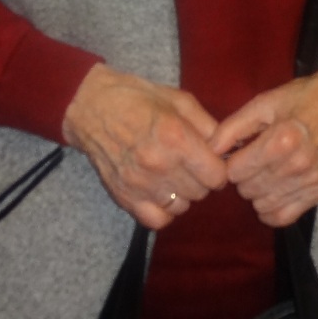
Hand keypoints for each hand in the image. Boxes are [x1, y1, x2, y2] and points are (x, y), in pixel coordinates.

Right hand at [62, 63, 227, 229]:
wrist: (92, 107)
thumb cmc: (138, 98)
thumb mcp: (179, 100)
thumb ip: (207, 125)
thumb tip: (226, 148)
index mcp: (176, 137)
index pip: (216, 176)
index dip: (219, 169)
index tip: (212, 161)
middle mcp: (159, 165)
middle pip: (200, 192)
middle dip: (202, 179)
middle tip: (192, 165)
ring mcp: (140, 184)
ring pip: (182, 207)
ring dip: (184, 194)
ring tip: (175, 176)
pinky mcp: (124, 197)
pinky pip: (157, 220)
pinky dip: (164, 210)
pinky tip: (162, 193)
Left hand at [209, 70, 317, 226]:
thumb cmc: (303, 98)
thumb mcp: (265, 103)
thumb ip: (233, 127)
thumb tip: (209, 150)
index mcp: (283, 139)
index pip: (235, 171)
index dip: (232, 161)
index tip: (241, 151)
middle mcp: (297, 165)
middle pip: (247, 189)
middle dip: (244, 176)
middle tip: (254, 160)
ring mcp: (310, 182)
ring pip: (262, 204)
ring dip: (257, 191)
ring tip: (266, 172)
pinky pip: (284, 217)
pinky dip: (271, 210)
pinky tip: (271, 194)